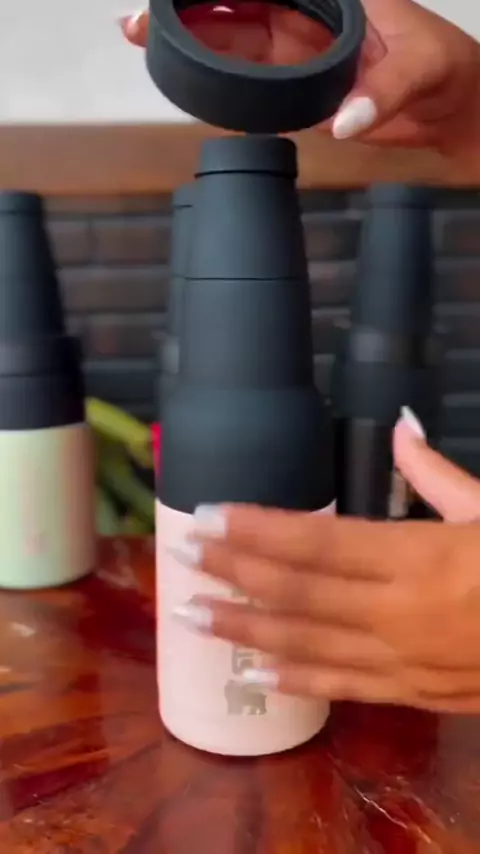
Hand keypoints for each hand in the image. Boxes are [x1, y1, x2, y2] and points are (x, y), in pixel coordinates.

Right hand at [120, 1, 479, 161]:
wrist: (448, 109)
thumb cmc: (443, 68)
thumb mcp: (420, 67)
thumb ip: (384, 90)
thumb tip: (345, 120)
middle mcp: (306, 18)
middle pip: (234, 7)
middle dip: (188, 12)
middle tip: (143, 22)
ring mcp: (298, 54)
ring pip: (232, 42)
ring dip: (193, 45)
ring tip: (149, 43)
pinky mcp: (297, 90)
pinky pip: (248, 83)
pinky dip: (218, 81)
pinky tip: (188, 80)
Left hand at [172, 408, 479, 713]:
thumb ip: (439, 475)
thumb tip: (404, 427)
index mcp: (417, 556)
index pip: (315, 540)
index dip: (255, 529)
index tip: (207, 516)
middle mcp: (398, 612)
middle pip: (297, 590)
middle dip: (232, 572)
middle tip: (180, 558)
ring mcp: (403, 660)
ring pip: (308, 644)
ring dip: (245, 628)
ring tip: (192, 615)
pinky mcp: (417, 694)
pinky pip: (347, 689)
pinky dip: (299, 680)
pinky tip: (257, 671)